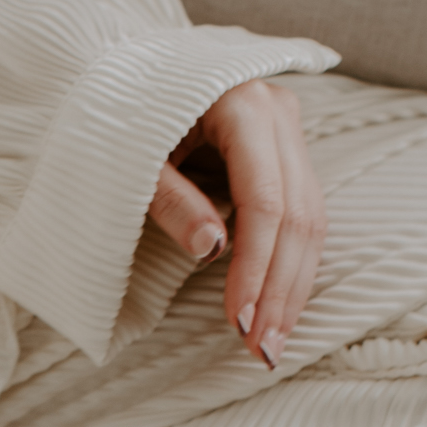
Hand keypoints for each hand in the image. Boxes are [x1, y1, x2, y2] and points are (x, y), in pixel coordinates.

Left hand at [146, 81, 325, 366]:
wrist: (119, 76)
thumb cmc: (117, 113)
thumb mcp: (130, 156)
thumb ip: (169, 199)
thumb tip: (213, 250)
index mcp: (242, 103)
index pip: (266, 201)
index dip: (256, 267)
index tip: (241, 322)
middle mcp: (278, 113)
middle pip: (299, 216)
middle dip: (280, 289)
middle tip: (262, 350)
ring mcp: (286, 129)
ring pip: (310, 219)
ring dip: (290, 286)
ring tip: (270, 343)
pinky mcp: (283, 150)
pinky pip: (300, 214)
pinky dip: (287, 264)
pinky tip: (275, 306)